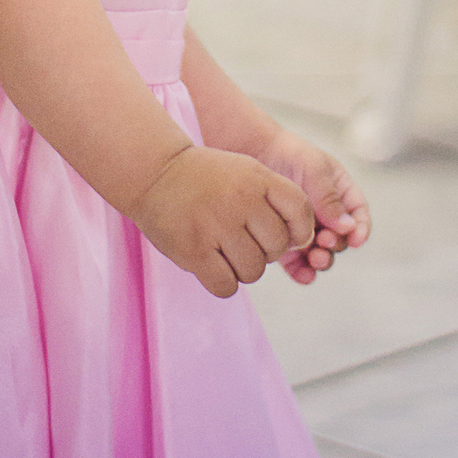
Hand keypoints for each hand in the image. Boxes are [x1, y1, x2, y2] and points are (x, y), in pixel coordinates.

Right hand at [131, 146, 316, 297]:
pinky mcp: (194, 250)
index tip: (282, 233)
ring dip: (242, 268)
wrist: (154, 172)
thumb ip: (276, 199)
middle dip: (264, 251)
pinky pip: (227, 286)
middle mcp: (241, 201)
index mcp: (258, 178)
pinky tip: (212, 266)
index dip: (298, 231)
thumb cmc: (205, 177)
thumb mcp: (246, 171)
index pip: (300, 212)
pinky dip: (222, 282)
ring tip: (224, 251)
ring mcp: (217, 226)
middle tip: (243, 241)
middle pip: (277, 248)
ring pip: (253, 271)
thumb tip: (303, 242)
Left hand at [255, 126, 370, 285]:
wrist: (251, 153)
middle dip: (336, 245)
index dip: (360, 229)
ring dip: (322, 260)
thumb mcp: (313, 168)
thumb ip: (329, 197)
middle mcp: (325, 214)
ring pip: (321, 253)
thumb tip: (347, 226)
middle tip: (324, 243)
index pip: (357, 215)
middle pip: (340, 239)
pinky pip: (298, 263)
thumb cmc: (286, 154)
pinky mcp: (285, 241)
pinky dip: (303, 271)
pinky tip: (303, 274)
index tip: (355, 239)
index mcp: (339, 193)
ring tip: (314, 258)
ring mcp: (305, 229)